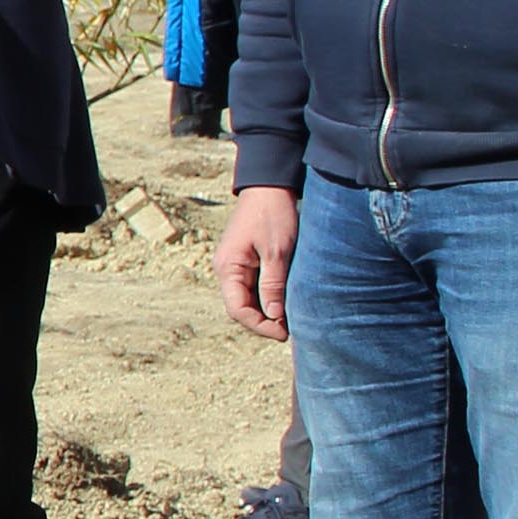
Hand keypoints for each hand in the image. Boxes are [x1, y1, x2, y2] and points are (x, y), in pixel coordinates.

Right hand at [215, 186, 297, 341]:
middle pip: (240, 307)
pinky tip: (284, 300)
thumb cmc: (273, 215)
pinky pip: (252, 286)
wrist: (270, 185)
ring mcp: (234, 265)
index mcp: (228, 268)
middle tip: (290, 329)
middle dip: (263, 321)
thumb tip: (275, 317)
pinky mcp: (245, 259)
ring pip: (247, 298)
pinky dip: (267, 297)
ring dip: (266, 310)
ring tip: (290, 317)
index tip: (284, 333)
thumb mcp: (278, 252)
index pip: (238, 309)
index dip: (260, 326)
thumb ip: (273, 285)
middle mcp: (226, 269)